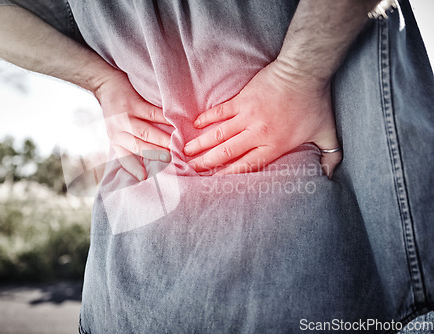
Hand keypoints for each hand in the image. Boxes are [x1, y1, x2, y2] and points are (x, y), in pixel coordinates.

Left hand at [94, 70, 171, 180]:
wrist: (105, 83)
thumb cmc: (116, 112)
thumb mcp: (116, 130)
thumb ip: (129, 144)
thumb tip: (149, 162)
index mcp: (115, 140)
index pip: (125, 158)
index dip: (134, 169)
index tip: (144, 178)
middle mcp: (118, 131)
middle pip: (139, 147)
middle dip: (155, 155)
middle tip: (171, 162)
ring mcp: (126, 116)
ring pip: (146, 132)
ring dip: (162, 140)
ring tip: (176, 146)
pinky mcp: (133, 102)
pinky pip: (152, 113)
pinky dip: (165, 120)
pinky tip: (176, 124)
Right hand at [183, 61, 341, 177]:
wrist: (304, 72)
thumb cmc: (316, 102)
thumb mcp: (327, 133)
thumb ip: (330, 156)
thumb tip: (331, 175)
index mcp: (274, 145)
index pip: (246, 166)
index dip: (228, 174)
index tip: (214, 180)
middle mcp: (256, 134)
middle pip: (226, 153)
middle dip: (207, 163)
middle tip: (192, 168)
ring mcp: (246, 116)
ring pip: (218, 135)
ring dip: (201, 144)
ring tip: (186, 151)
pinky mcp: (241, 100)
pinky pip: (219, 112)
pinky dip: (206, 118)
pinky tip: (195, 124)